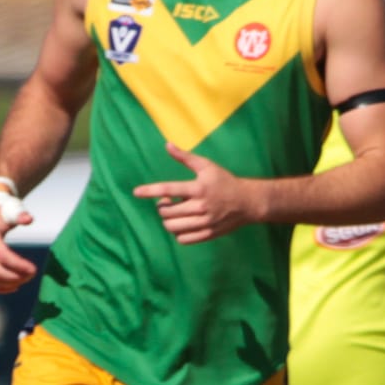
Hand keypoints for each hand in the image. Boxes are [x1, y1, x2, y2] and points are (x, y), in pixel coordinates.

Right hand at [0, 205, 37, 291]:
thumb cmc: (2, 214)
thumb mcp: (11, 210)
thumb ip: (20, 214)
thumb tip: (28, 219)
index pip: (3, 257)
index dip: (19, 265)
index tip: (34, 269)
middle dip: (17, 277)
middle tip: (32, 274)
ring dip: (11, 284)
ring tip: (25, 279)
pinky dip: (1, 289)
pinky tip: (16, 286)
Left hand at [133, 143, 257, 243]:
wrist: (248, 202)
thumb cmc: (224, 181)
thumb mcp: (207, 166)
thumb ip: (185, 157)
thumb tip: (167, 145)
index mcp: (198, 188)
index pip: (168, 189)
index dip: (150, 191)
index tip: (136, 192)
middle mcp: (200, 206)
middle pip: (167, 212)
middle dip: (162, 207)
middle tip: (168, 201)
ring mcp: (204, 222)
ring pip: (172, 227)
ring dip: (168, 220)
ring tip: (174, 213)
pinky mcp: (208, 234)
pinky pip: (183, 239)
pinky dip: (177, 233)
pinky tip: (183, 224)